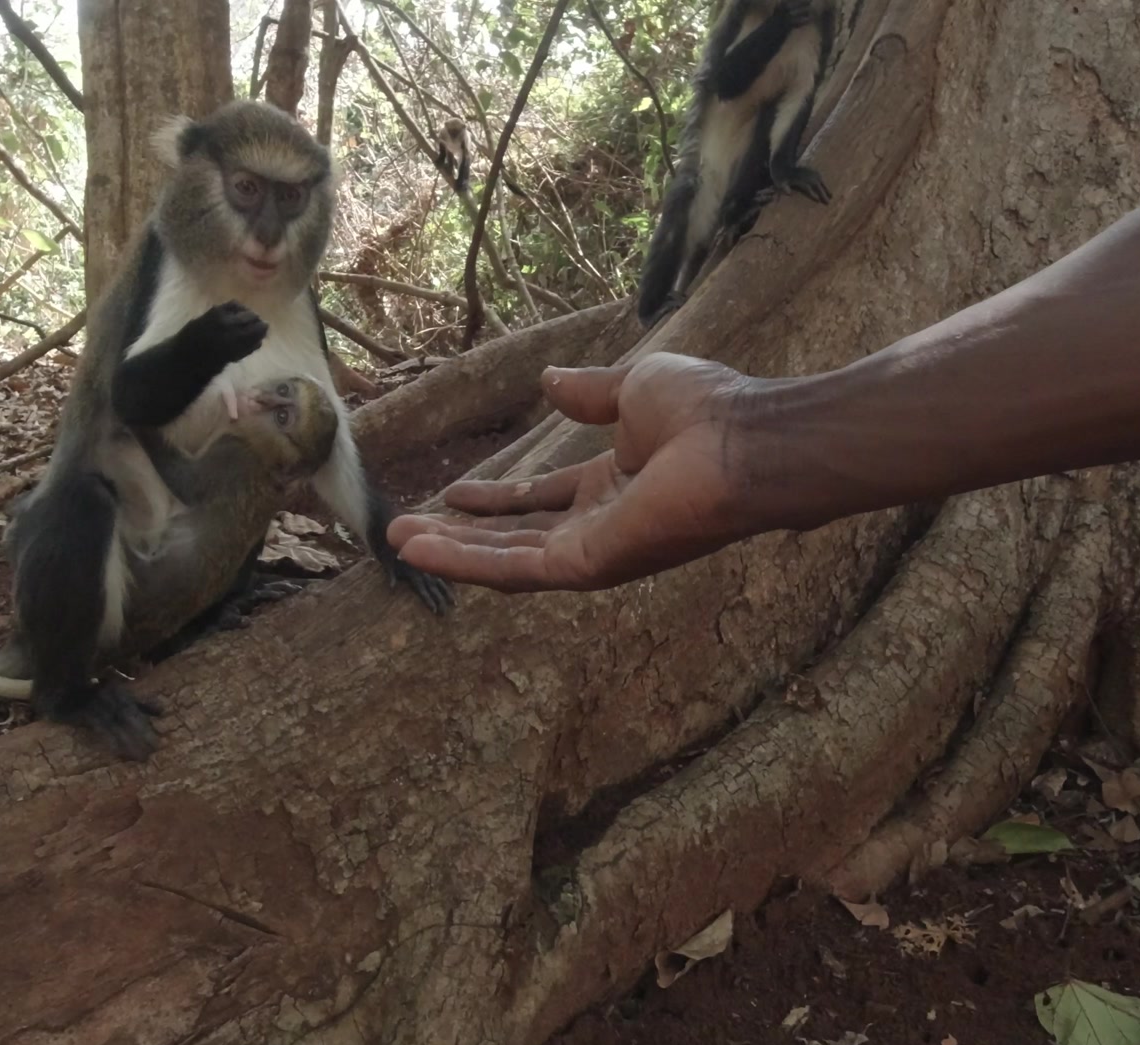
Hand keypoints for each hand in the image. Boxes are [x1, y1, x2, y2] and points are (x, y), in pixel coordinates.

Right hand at [387, 352, 762, 591]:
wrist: (740, 442)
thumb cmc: (705, 411)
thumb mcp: (633, 388)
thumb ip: (589, 393)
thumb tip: (550, 381)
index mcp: (615, 485)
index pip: (542, 500)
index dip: (496, 497)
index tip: (453, 490)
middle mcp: (603, 524)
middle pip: (517, 537)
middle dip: (462, 534)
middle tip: (406, 528)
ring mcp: (596, 551)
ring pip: (508, 559)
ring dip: (452, 551)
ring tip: (399, 543)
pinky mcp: (589, 566)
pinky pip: (516, 568)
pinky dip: (465, 562)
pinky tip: (422, 552)